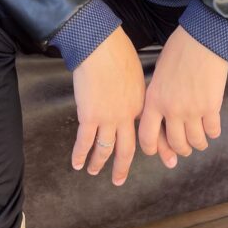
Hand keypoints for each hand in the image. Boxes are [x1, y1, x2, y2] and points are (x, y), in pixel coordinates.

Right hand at [71, 25, 145, 186]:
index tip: (150, 157)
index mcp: (141, 104)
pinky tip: (77, 163)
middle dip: (122, 167)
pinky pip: (85, 141)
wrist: (100, 47)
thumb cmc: (118, 52)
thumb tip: (131, 96)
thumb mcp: (136, 74)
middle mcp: (127, 116)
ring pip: (105, 149)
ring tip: (93, 171)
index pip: (146, 132)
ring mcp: (108, 118)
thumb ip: (136, 91)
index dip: (149, 147)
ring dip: (98, 163)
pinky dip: (80, 154)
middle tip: (119, 180)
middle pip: (126, 148)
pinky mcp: (89, 116)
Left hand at [138, 25, 227, 168]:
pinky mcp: (211, 107)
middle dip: (180, 149)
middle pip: (175, 144)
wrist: (203, 38)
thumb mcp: (159, 73)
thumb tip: (163, 116)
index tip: (159, 151)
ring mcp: (192, 110)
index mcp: (153, 100)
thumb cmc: (179, 50)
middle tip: (184, 148)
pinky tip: (212, 128)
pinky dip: (213, 132)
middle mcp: (171, 110)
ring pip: (195, 142)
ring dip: (198, 144)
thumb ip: (158, 96)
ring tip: (200, 140)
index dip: (153, 149)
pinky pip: (213, 131)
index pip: (147, 138)